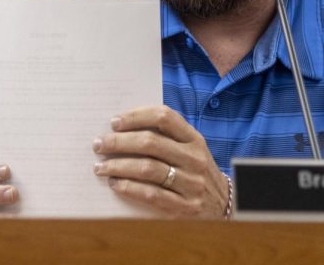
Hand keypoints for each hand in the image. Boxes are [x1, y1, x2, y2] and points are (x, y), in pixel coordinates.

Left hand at [92, 106, 229, 217]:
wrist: (224, 206)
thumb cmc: (196, 172)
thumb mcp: (190, 150)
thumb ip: (166, 137)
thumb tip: (124, 128)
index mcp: (194, 140)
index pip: (164, 117)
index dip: (136, 116)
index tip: (114, 122)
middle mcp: (194, 159)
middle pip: (151, 143)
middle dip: (119, 142)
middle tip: (99, 144)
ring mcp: (191, 184)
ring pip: (148, 169)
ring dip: (118, 166)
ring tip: (100, 166)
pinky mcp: (184, 207)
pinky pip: (151, 195)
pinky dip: (129, 188)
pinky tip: (115, 184)